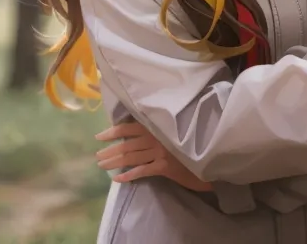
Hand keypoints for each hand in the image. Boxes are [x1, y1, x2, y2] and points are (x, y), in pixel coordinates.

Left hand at [94, 121, 212, 192]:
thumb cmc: (190, 145)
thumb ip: (157, 132)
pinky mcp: (164, 167)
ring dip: (114, 162)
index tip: (99, 136)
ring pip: (131, 157)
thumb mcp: (172, 133)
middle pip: (127, 144)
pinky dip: (128, 176)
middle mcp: (157, 137)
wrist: (208, 160)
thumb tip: (135, 135)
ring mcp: (160, 152)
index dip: (112, 132)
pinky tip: (118, 179)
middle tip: (97, 156)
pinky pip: (142, 171)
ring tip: (102, 166)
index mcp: (157, 126)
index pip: (129, 127)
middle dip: (110, 150)